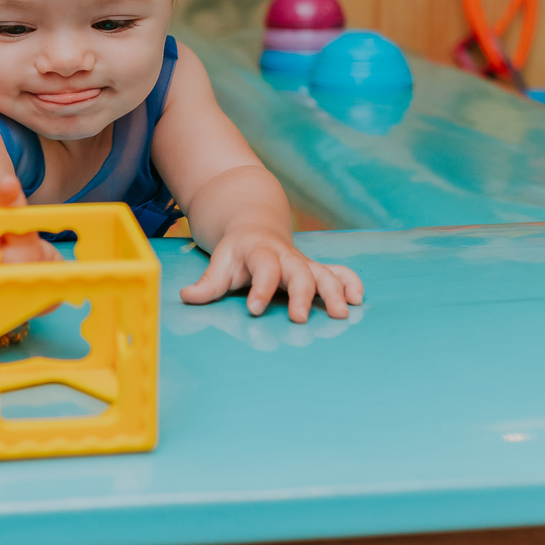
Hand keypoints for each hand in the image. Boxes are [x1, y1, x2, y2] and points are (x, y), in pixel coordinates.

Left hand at [179, 227, 363, 322]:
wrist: (256, 226)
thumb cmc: (237, 254)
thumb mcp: (219, 264)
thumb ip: (207, 284)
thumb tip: (186, 297)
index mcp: (260, 253)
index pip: (263, 268)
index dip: (260, 288)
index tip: (255, 308)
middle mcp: (286, 257)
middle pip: (299, 272)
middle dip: (302, 294)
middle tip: (300, 318)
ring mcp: (304, 263)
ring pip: (324, 273)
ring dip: (335, 291)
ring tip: (342, 313)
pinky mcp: (317, 270)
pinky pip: (339, 272)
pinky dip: (350, 283)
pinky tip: (358, 299)